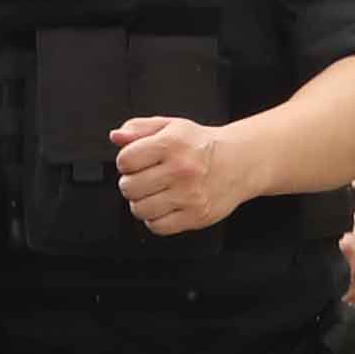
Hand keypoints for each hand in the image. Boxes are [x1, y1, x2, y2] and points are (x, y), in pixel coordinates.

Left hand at [111, 113, 258, 238]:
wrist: (238, 162)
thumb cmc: (201, 146)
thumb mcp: (170, 126)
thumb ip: (139, 129)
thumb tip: (116, 136)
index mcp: (172, 143)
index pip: (125, 160)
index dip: (126, 162)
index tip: (135, 163)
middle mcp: (181, 169)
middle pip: (129, 187)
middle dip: (131, 184)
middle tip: (145, 179)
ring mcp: (189, 194)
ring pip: (140, 209)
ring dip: (141, 203)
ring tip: (154, 193)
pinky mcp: (196, 215)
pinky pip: (157, 226)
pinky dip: (155, 219)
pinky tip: (164, 206)